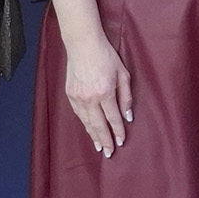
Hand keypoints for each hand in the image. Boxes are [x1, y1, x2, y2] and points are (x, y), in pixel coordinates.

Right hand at [64, 36, 132, 155]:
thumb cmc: (106, 56)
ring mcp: (78, 96)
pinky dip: (84, 123)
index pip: (113, 118)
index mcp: (105, 92)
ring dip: (93, 135)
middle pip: (98, 125)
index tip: (121, 142)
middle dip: (104, 140)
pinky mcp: (70, 94)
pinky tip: (88, 129)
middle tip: (108, 153)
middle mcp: (90, 97)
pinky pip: (78, 114)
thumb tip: (128, 116)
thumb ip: (126, 96)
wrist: (83, 44)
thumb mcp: (123, 74)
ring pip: (86, 122)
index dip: (118, 131)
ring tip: (99, 146)